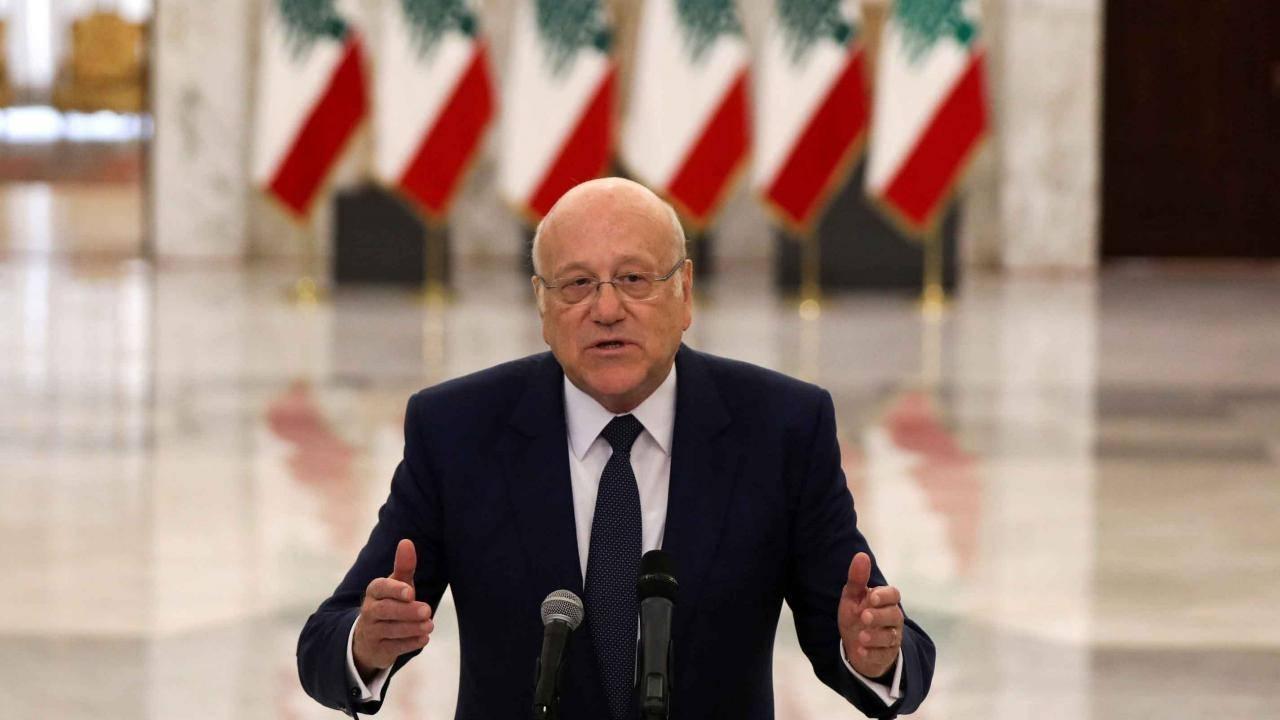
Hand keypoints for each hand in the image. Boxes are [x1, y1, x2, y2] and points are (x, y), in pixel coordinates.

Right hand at [352, 539, 433, 679]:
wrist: (371, 638)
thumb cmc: (391, 603)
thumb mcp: (397, 584)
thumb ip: (404, 566)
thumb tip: (406, 541)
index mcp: (374, 591)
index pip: (380, 587)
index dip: (394, 589)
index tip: (411, 592)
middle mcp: (369, 611)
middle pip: (385, 611)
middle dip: (407, 611)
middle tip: (427, 610)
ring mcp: (372, 632)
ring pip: (390, 630)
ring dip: (411, 628)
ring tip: (429, 625)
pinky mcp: (378, 650)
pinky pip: (393, 648)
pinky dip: (409, 644)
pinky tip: (423, 639)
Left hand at [838, 552, 903, 678]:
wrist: (856, 644)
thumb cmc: (856, 615)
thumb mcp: (852, 597)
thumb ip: (857, 579)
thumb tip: (861, 555)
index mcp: (885, 601)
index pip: (894, 595)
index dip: (885, 596)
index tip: (872, 597)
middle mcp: (892, 619)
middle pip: (894, 616)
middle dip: (880, 616)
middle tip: (864, 616)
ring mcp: (891, 638)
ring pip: (890, 637)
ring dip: (875, 637)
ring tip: (861, 637)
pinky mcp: (885, 655)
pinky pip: (882, 655)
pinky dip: (871, 654)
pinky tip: (861, 652)